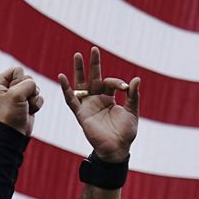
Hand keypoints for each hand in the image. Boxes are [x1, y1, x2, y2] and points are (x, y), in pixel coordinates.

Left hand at [0, 67, 42, 135]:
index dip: (19, 82)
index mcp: (1, 81)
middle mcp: (10, 85)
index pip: (18, 70)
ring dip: (32, 99)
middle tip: (19, 102)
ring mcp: (20, 93)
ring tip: (24, 107)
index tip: (13, 95)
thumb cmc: (11, 113)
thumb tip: (35, 87)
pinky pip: (39, 96)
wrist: (16, 131)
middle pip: (28, 78)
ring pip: (36, 87)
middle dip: (27, 91)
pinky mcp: (28, 100)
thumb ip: (29, 83)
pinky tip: (28, 111)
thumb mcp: (17, 94)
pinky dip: (36, 105)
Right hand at [58, 47, 138, 162]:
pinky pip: (71, 100)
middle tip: (94, 49)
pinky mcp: (81, 114)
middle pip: (93, 78)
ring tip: (77, 55)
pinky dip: (66, 89)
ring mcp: (88, 106)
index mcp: (109, 99)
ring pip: (81, 85)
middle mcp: (97, 100)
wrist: (117, 149)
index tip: (125, 88)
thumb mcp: (132, 111)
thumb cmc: (126, 133)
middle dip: (93, 64)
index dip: (117, 82)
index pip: (109, 83)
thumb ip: (133, 96)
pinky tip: (62, 77)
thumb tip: (136, 78)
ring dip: (79, 71)